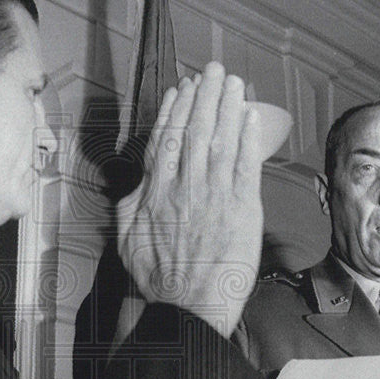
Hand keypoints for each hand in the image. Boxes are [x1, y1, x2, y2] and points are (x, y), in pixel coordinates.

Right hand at [117, 62, 263, 338]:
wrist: (188, 306)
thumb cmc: (160, 277)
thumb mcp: (128, 237)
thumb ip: (132, 202)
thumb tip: (139, 180)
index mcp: (157, 191)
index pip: (167, 138)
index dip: (176, 109)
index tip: (183, 90)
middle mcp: (186, 186)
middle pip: (196, 130)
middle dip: (206, 95)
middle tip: (214, 71)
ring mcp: (215, 196)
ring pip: (222, 140)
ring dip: (228, 107)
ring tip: (233, 84)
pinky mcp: (243, 209)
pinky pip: (247, 165)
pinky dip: (249, 139)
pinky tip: (251, 118)